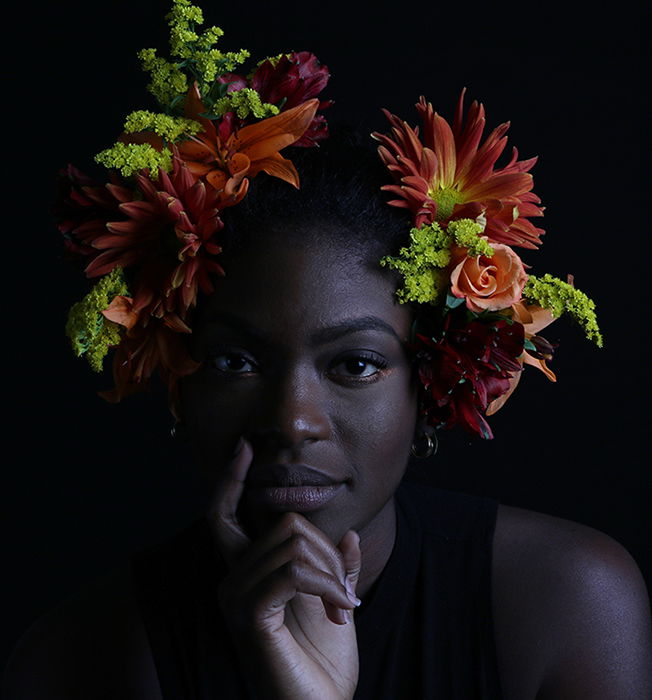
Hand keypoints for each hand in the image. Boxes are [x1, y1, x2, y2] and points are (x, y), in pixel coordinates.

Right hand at [208, 439, 361, 699]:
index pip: (223, 515)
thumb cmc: (324, 661)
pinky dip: (328, 585)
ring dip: (333, 571)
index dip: (230, 479)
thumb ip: (335, 567)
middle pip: (283, 521)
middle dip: (327, 548)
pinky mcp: (250, 615)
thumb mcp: (334, 601)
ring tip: (343, 605)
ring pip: (293, 542)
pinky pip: (295, 570)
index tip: (244, 446)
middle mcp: (231, 581)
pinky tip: (340, 610)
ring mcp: (236, 598)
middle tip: (346, 590)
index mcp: (247, 574)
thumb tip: (346, 534)